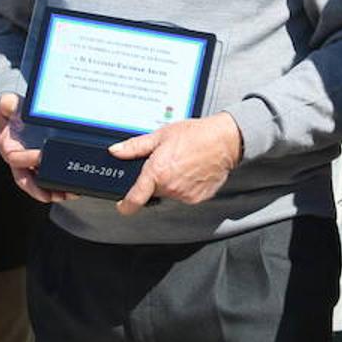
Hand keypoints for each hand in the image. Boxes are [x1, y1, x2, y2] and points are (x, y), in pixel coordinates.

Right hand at [0, 93, 73, 203]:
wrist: (20, 115)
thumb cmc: (15, 112)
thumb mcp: (10, 105)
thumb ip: (8, 104)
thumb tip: (8, 103)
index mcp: (9, 147)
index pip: (15, 158)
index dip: (27, 159)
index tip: (41, 156)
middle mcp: (19, 161)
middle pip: (26, 180)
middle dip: (39, 188)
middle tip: (54, 193)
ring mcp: (30, 166)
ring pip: (39, 185)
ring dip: (52, 191)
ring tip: (68, 194)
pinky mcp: (42, 167)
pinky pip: (49, 181)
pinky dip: (59, 186)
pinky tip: (72, 189)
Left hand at [109, 112, 242, 214]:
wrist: (225, 141)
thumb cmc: (195, 135)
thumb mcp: (161, 135)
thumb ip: (135, 146)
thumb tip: (116, 151)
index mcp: (157, 173)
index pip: (135, 199)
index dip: (125, 205)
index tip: (122, 205)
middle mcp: (170, 187)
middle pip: (153, 191)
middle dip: (155, 180)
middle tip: (166, 163)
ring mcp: (185, 195)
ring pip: (169, 193)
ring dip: (170, 183)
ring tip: (181, 164)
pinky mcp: (197, 198)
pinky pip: (184, 195)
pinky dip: (184, 186)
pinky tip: (191, 171)